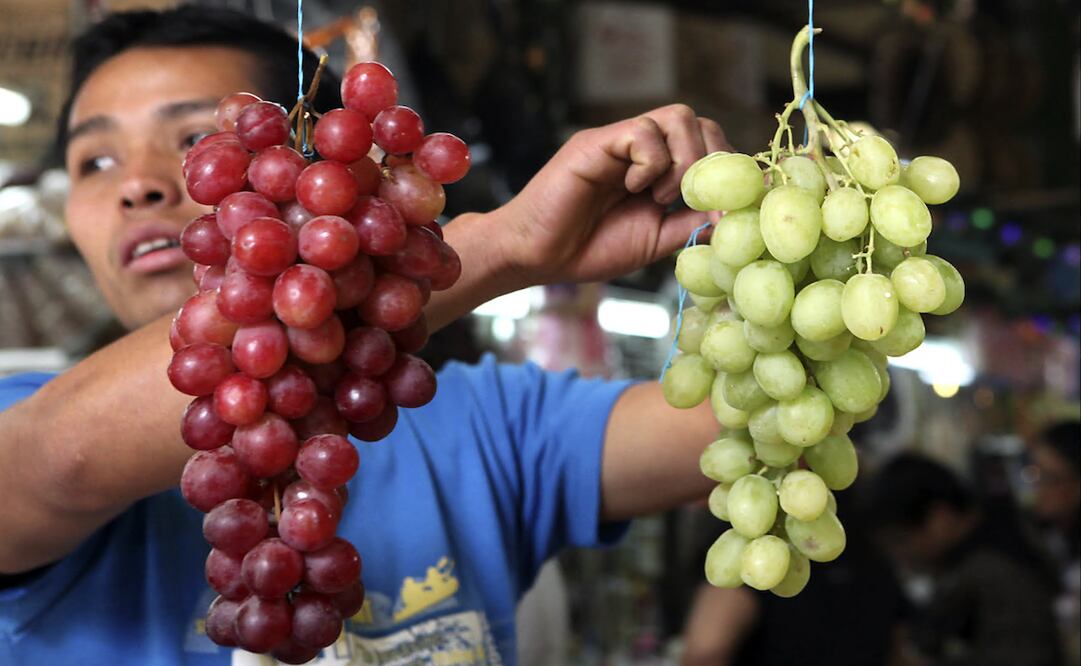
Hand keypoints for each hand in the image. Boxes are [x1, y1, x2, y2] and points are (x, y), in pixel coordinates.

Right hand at [495, 104, 729, 285]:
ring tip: (661, 197)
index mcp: (659, 169)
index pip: (708, 142)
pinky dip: (650, 163)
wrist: (539, 257)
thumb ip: (692, 222)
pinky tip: (634, 189)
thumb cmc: (589, 249)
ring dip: (683, 160)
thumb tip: (734, 211)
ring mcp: (619, 142)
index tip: (730, 201)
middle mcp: (641, 148)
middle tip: (694, 199)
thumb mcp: (657, 240)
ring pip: (677, 117)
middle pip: (698, 121)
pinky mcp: (597, 143)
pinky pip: (642, 131)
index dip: (726, 165)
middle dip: (711, 159)